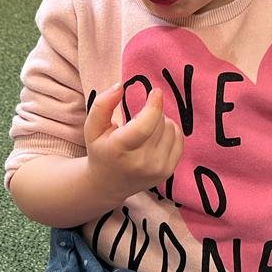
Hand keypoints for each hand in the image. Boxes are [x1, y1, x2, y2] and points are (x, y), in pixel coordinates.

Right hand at [84, 83, 183, 202]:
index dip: (154, 105)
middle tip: (137, 121)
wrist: (107, 185)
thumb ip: (102, 104)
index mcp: (119, 149)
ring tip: (145, 131)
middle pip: (159, 122)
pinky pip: (179, 139)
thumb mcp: (93, 127)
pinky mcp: (167, 172)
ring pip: (171, 128)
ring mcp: (156, 169)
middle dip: (151, 113)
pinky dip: (170, 132)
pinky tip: (156, 137)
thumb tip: (120, 86)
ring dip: (160, 122)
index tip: (156, 91)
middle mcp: (140, 162)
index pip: (144, 125)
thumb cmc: (101, 150)